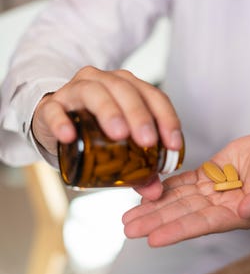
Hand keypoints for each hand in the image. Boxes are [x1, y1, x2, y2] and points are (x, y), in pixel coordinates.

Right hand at [32, 66, 182, 155]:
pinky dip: (62, 122)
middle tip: (148, 141)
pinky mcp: (52, 105)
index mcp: (128, 88)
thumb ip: (139, 167)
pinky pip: (55, 110)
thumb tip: (155, 191)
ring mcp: (76, 90)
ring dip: (109, 112)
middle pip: (126, 91)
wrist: (59, 119)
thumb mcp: (122, 143)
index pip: (154, 97)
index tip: (173, 144)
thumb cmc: (97, 127)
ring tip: (118, 135)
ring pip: (94, 93)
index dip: (167, 118)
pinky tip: (69, 136)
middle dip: (139, 116)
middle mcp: (105, 82)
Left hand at [123, 132, 249, 246]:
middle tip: (128, 229)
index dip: (179, 230)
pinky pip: (184, 182)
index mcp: (240, 212)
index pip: (204, 224)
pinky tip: (148, 192)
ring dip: (154, 207)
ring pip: (179, 200)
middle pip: (184, 214)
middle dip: (156, 221)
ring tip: (129, 216)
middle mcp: (222, 205)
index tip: (153, 238)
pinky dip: (166, 187)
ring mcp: (214, 190)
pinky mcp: (209, 174)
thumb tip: (247, 211)